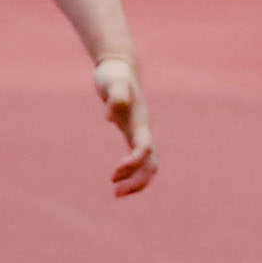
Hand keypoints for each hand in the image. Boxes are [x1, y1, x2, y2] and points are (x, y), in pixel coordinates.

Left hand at [92, 48, 157, 196]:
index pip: (144, 149)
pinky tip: (116, 177)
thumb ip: (115, 96)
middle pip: (151, 163)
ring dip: (136, 180)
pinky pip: (138, 157)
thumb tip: (110, 115)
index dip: (133, 164)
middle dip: (138, 181)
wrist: (120, 68)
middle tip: (116, 193)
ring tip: (116, 193)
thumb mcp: (112, 83)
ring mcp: (140, 132)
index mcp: (140, 122)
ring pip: (148, 163)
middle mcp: (143, 130)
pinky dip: (131, 170)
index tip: (114, 174)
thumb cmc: (114, 75)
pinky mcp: (132, 133)